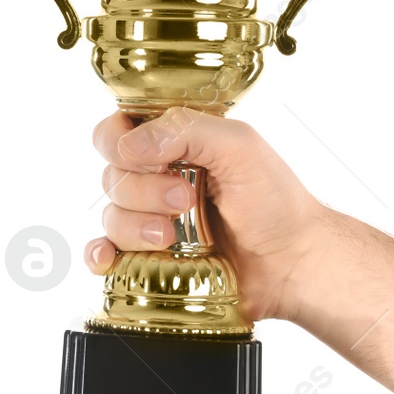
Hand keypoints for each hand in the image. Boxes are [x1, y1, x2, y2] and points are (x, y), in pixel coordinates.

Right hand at [86, 107, 330, 322]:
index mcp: (173, 145)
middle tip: (186, 200)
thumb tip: (129, 146)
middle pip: (111, 177)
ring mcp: (150, 221)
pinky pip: (104, 253)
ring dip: (135, 226)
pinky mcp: (148, 259)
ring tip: (174, 237)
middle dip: (144, 191)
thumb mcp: (240, 146)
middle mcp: (156, 180)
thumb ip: (186, 130)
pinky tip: (110, 258)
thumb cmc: (276, 202)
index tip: (152, 160)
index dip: (119, 144)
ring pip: (110, 216)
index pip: (115, 132)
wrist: (294, 264)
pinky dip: (100, 254)